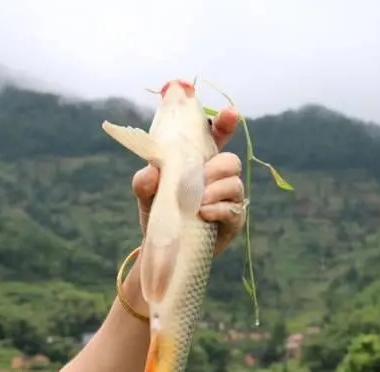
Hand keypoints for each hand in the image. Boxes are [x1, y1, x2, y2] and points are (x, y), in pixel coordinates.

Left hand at [131, 107, 244, 255]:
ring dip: (216, 190)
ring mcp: (228, 199)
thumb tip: (151, 171)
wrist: (164, 250)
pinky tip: (203, 214)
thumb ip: (144, 181)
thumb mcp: (146, 194)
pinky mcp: (233, 220)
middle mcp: (218, 177)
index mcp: (200, 160)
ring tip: (198, 202)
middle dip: (217, 167)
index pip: (217, 136)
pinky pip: (234, 209)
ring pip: (235, 183)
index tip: (230, 113)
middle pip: (231, 160)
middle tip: (200, 177)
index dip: (225, 122)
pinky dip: (219, 209)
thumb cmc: (158, 213)